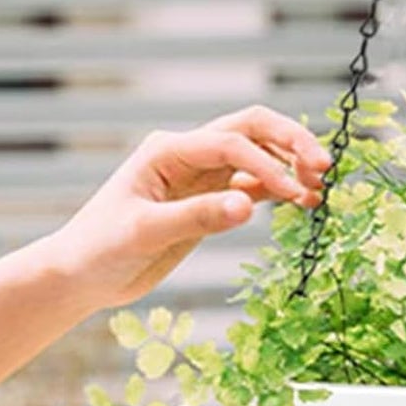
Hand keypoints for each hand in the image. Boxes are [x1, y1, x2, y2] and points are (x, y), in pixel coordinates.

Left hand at [45, 106, 330, 310]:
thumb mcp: (144, 234)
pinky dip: (280, 189)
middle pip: (251, 129)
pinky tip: (305, 203)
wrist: (81, 276)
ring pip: (258, 155)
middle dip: (290, 142)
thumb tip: (248, 205)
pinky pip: (253, 185)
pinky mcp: (209, 200)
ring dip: (290, 165)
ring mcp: (201, 176)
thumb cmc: (100, 250)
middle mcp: (188, 155)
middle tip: (324, 165)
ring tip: (320, 188)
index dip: (267, 163)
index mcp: (168, 151)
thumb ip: (196, 217)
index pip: (230, 143)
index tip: (294, 192)